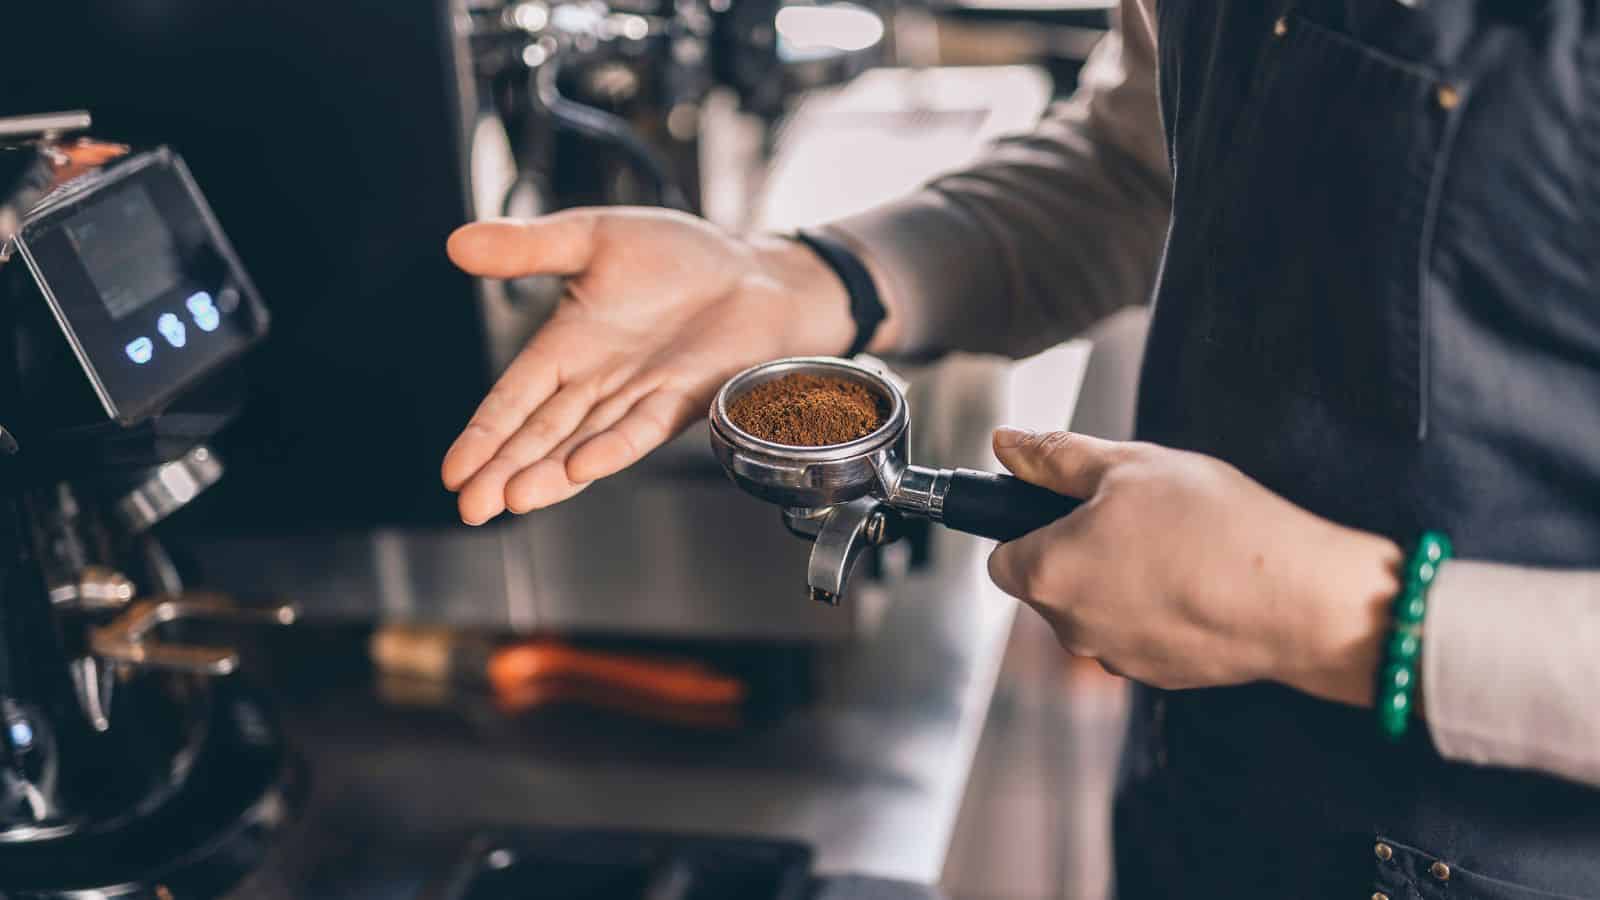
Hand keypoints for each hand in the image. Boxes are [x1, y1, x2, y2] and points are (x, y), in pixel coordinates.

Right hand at [442, 208, 862, 524]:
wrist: (755, 270)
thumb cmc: (680, 258)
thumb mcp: (593, 237)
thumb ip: (529, 247)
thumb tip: (456, 242)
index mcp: (567, 346)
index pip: (513, 399)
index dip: (483, 434)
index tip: (453, 471)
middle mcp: (597, 382)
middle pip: (540, 434)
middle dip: (503, 471)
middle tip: (471, 506)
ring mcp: (639, 396)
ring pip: (583, 442)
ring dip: (549, 473)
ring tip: (512, 499)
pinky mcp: (683, 398)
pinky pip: (642, 426)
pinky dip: (614, 446)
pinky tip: (582, 467)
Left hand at [985, 428, 1402, 704]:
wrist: (1297, 599)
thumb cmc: (1212, 525)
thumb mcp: (1128, 465)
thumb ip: (1056, 456)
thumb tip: (1006, 442)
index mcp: (1048, 574)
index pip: (1001, 556)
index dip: (1030, 525)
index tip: (1068, 507)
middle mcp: (1070, 628)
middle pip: (1049, 584)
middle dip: (1078, 550)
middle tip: (1135, 515)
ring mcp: (1115, 658)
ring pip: (1095, 610)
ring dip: (1119, 580)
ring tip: (1175, 545)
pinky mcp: (1158, 675)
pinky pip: (1139, 633)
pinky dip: (1157, 609)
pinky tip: (1198, 581)